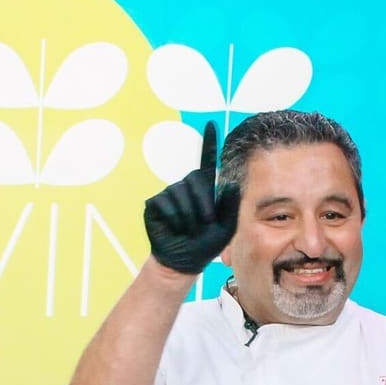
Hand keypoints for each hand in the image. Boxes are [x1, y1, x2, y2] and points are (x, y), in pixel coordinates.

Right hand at [142, 120, 238, 274]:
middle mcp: (185, 187)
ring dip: (189, 216)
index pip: (206, 161)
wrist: (183, 260)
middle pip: (195, 180)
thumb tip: (230, 183)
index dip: (209, 142)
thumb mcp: (226, 226)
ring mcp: (169, 193)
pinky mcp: (154, 203)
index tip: (212, 124)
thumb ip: (231, 205)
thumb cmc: (206, 244)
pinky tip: (174, 228)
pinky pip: (165, 203)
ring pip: (180, 194)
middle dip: (203, 203)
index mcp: (204, 189)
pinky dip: (174, 219)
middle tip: (205, 223)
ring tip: (189, 229)